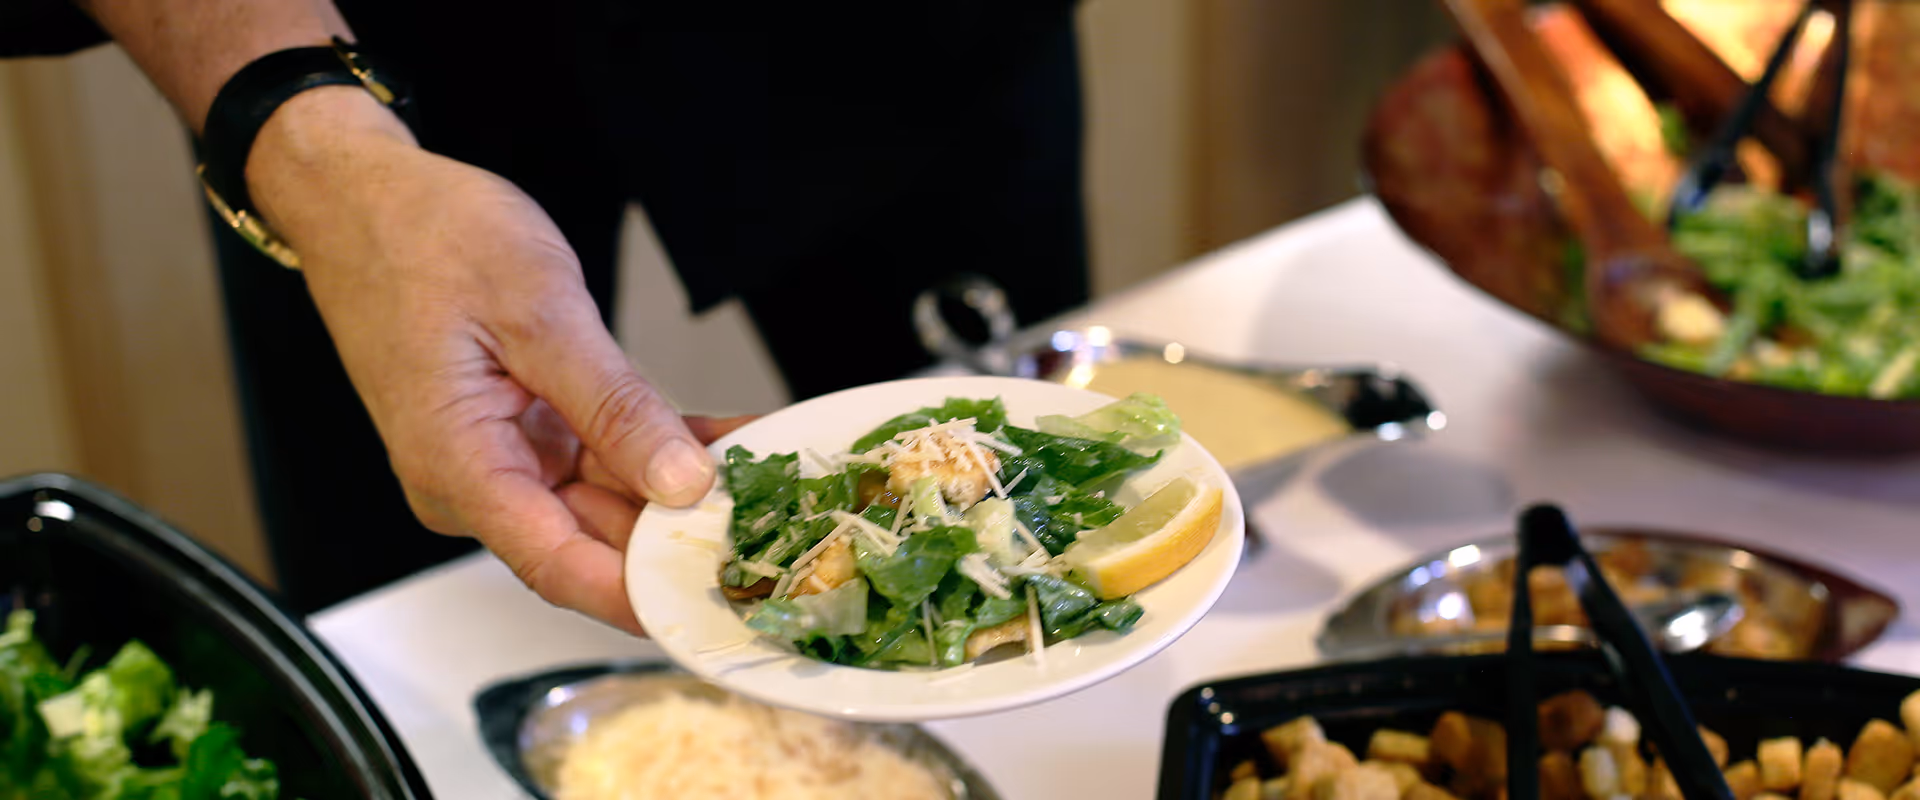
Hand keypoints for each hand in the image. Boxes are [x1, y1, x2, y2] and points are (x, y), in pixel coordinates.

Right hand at [247, 87, 744, 633]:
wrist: (367, 196)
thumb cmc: (426, 238)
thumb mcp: (538, 314)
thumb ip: (613, 406)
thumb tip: (680, 483)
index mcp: (459, 468)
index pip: (560, 567)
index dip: (641, 597)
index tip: (716, 602)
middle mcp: (475, 480)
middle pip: (592, 541)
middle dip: (681, 540)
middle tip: (774, 530)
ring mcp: (501, 458)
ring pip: (607, 500)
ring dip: (682, 492)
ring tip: (769, 477)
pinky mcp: (522, 431)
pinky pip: (601, 456)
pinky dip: (661, 447)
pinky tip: (730, 439)